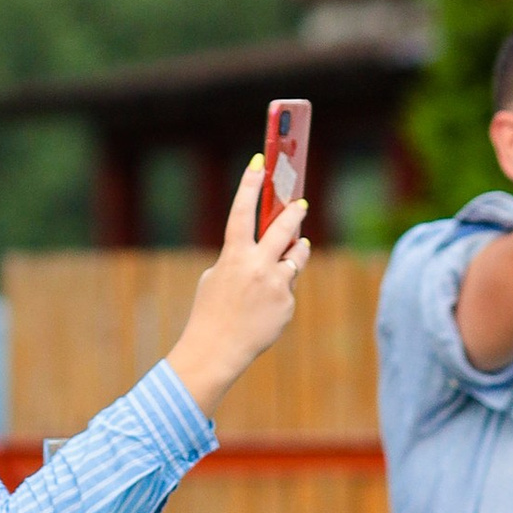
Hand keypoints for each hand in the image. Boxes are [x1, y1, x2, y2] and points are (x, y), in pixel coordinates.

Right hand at [164, 155, 309, 420]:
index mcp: (233, 256)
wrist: (217, 350)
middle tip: (300, 203)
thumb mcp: (216, 277)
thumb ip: (239, 257)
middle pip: (284, 227)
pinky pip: (290, 286)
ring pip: (297, 255)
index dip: (251, 183)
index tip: (261, 161)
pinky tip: (268, 305)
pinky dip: (283, 289)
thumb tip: (267, 247)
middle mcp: (258, 266)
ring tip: (298, 247)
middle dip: (294, 211)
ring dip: (298, 249)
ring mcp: (276, 285)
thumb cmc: (211, 312)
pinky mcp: (287, 303)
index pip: (243, 210)